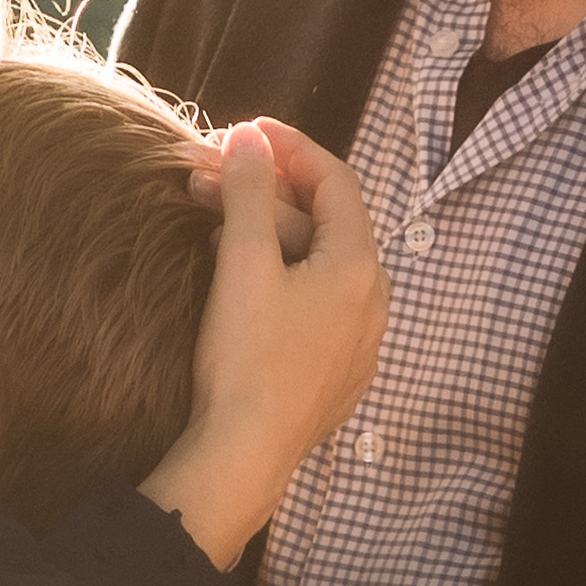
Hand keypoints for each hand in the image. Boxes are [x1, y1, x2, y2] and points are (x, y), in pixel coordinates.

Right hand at [141, 120, 386, 568]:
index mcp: (358, 265)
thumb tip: (250, 139)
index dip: (292, 147)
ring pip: (319, 264)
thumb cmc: (247, 357)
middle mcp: (373, 299)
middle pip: (325, 221)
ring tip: (215, 222)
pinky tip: (242, 278)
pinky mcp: (338, 373)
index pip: (335, 180)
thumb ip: (248, 194)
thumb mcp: (243, 265)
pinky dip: (282, 274)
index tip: (246, 130)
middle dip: (267, 192)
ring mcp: (359, 341)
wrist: (246, 455)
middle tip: (211, 175)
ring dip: (271, 233)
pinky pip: (317, 303)